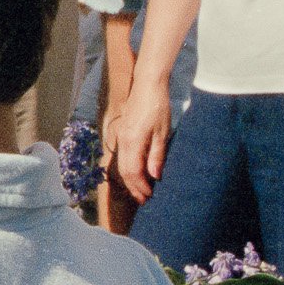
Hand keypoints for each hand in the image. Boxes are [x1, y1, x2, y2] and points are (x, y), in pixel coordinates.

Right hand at [108, 81, 172, 203]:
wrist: (147, 84)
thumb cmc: (158, 106)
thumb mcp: (162, 132)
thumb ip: (156, 155)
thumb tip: (154, 176)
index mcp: (132, 142)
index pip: (133, 172)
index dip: (140, 187)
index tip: (149, 198)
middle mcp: (123, 141)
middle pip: (124, 171)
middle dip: (133, 187)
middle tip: (143, 200)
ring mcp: (121, 136)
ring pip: (121, 164)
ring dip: (130, 179)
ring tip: (140, 189)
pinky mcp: (123, 132)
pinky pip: (122, 155)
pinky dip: (128, 168)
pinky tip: (136, 171)